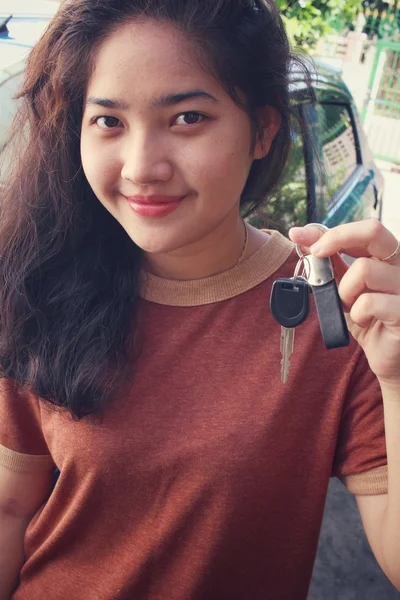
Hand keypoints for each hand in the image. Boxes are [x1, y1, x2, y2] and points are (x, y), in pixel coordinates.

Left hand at [289, 220, 399, 386]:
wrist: (390, 358)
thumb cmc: (369, 320)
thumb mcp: (344, 287)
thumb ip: (328, 261)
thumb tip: (301, 236)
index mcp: (389, 257)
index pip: (367, 228)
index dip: (332, 230)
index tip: (300, 236)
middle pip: (374, 231)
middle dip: (337, 239)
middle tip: (318, 255)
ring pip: (365, 270)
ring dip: (345, 291)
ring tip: (351, 306)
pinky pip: (369, 302)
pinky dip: (356, 313)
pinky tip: (364, 321)